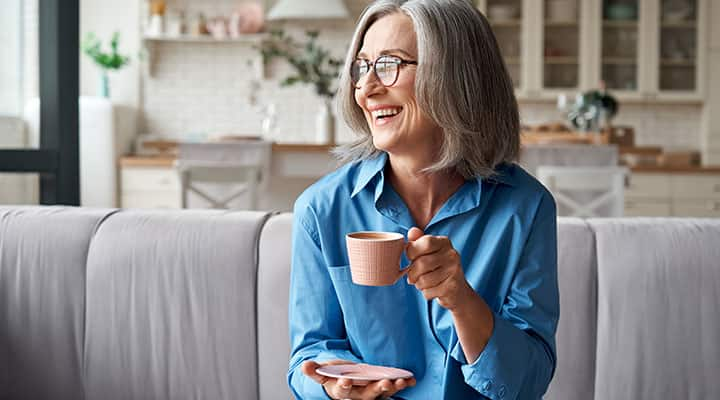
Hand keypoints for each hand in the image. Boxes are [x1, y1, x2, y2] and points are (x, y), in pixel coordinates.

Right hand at [301, 360, 415, 399]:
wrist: (345, 381)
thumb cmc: (335, 376)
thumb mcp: (323, 373)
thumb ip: (314, 370)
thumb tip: (304, 365)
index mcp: (341, 391)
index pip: (342, 391)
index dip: (343, 386)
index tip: (346, 381)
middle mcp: (358, 395)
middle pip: (368, 395)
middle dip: (377, 389)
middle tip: (384, 383)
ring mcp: (372, 393)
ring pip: (383, 393)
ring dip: (393, 387)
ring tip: (401, 381)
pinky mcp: (382, 388)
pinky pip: (393, 388)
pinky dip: (402, 384)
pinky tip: (411, 380)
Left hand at [405, 227, 474, 310]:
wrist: (457, 291)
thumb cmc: (437, 268)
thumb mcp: (428, 252)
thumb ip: (418, 241)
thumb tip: (412, 231)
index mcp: (444, 242)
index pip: (425, 242)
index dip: (412, 252)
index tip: (411, 258)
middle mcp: (452, 254)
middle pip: (422, 263)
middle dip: (412, 273)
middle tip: (413, 276)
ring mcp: (454, 271)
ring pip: (423, 280)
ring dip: (418, 284)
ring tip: (423, 282)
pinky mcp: (453, 287)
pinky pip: (428, 292)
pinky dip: (426, 293)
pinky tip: (433, 290)